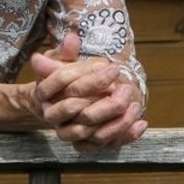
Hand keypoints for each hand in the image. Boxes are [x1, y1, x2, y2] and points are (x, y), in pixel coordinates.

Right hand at [29, 32, 146, 151]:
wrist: (55, 105)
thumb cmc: (61, 81)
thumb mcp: (60, 62)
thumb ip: (66, 53)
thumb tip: (72, 38)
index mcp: (43, 93)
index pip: (64, 82)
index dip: (90, 76)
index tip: (112, 68)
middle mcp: (52, 115)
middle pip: (77, 110)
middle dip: (104, 100)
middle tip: (127, 89)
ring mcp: (67, 132)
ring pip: (92, 133)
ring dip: (116, 121)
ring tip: (135, 105)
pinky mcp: (83, 145)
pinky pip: (104, 145)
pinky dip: (124, 136)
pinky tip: (140, 124)